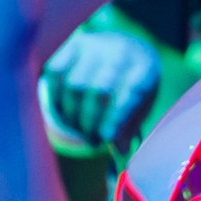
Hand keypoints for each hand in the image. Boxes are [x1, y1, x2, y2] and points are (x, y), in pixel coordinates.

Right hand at [43, 27, 161, 150]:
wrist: (127, 47)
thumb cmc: (133, 85)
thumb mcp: (141, 105)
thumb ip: (128, 128)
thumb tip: (117, 156)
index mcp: (145, 68)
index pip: (130, 93)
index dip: (116, 118)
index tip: (105, 139)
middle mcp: (121, 51)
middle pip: (99, 91)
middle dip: (90, 121)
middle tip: (91, 141)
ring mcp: (96, 45)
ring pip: (73, 85)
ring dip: (72, 114)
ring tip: (78, 130)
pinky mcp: (73, 44)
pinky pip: (55, 74)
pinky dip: (55, 97)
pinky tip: (64, 111)